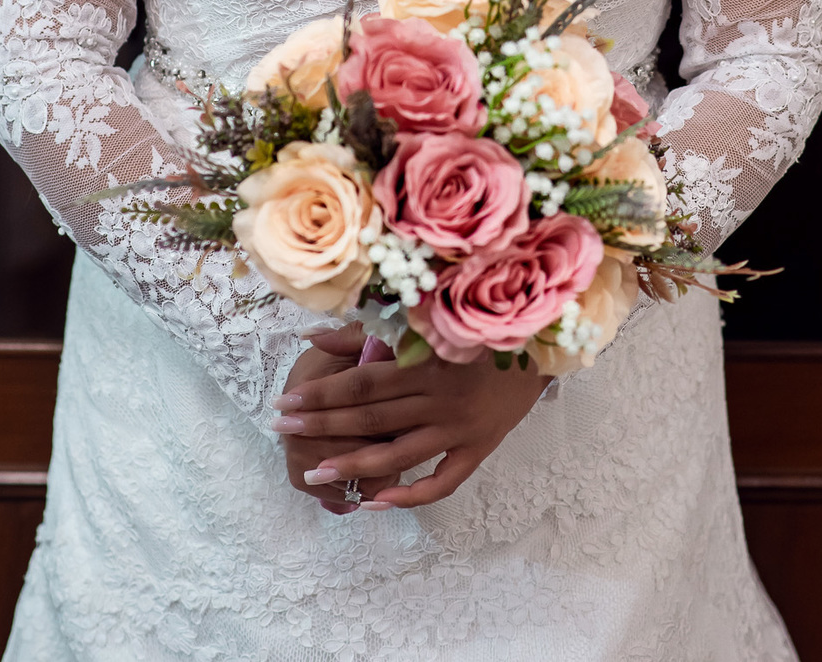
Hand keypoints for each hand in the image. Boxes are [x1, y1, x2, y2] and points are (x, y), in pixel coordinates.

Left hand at [270, 327, 548, 509]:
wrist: (540, 342)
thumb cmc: (475, 325)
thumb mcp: (424, 320)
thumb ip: (366, 329)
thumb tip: (310, 333)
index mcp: (425, 360)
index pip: (361, 382)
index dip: (321, 393)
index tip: (285, 402)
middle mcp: (439, 397)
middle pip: (370, 417)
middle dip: (322, 425)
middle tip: (282, 432)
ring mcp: (459, 428)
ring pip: (397, 454)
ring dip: (352, 464)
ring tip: (313, 473)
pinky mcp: (478, 449)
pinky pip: (441, 481)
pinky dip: (410, 495)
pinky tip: (376, 501)